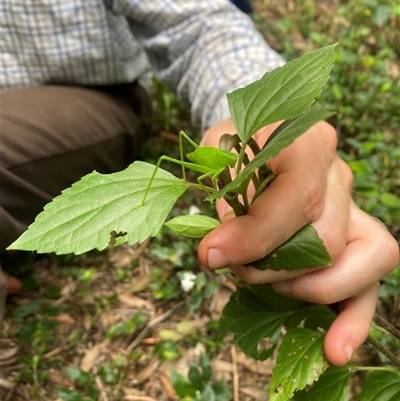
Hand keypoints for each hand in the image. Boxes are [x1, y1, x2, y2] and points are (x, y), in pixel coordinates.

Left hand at [198, 119, 398, 365]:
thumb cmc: (233, 149)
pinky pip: (370, 280)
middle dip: (272, 267)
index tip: (213, 255)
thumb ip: (221, 199)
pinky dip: (353, 318)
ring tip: (272, 287)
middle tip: (233, 265)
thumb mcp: (217, 158)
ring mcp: (351, 207)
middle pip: (324, 240)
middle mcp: (338, 175)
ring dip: (308, 289)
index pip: (298, 198)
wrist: (253, 142)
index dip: (256, 236)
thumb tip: (220, 253)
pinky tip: (334, 348)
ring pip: (360, 263)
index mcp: (308, 142)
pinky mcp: (352, 236)